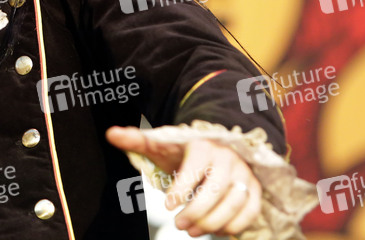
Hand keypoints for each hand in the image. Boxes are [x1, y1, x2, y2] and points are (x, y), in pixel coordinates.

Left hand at [107, 126, 261, 236]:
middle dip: (196, 211)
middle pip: (216, 189)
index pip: (196, 166)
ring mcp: (243, 173)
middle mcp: (227, 157)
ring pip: (234, 201)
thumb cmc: (179, 152)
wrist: (210, 151)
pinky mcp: (254, 187)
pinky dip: (236, 223)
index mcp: (202, 145)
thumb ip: (136, 140)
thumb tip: (110, 133)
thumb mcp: (159, 146)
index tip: (167, 205)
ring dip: (214, 221)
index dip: (182, 187)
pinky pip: (251, 209)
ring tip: (192, 231)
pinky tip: (217, 231)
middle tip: (178, 225)